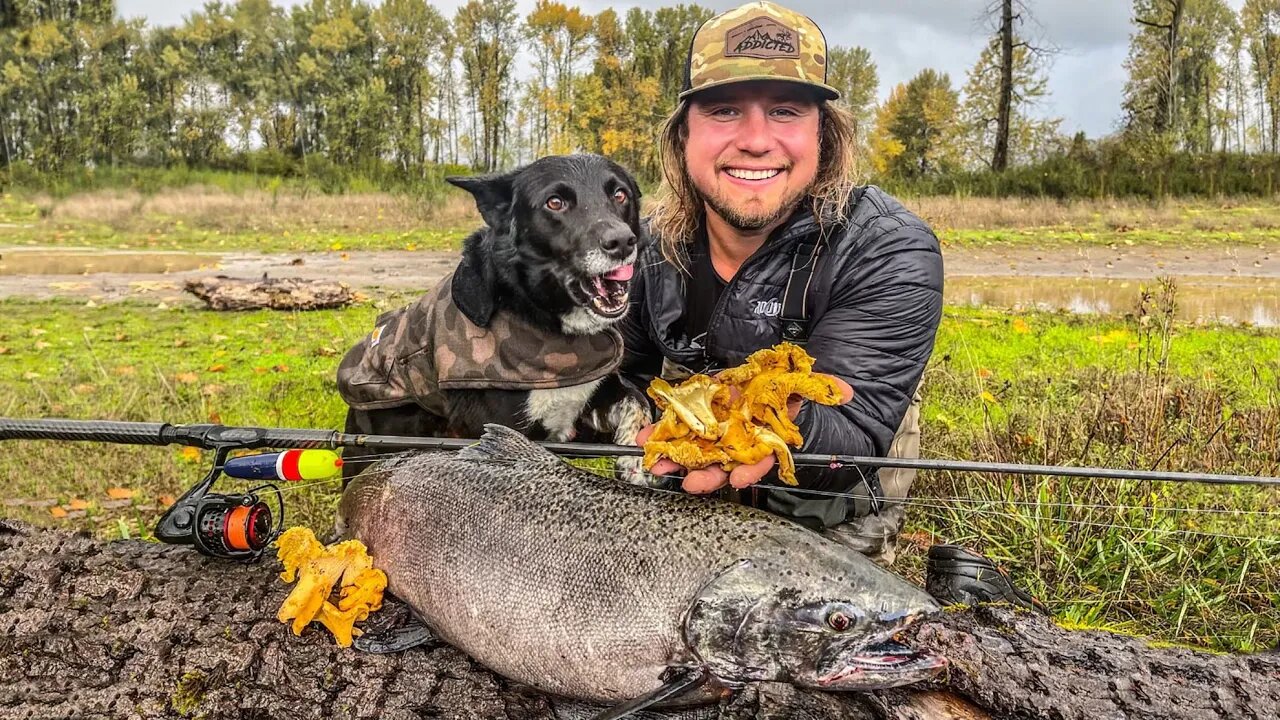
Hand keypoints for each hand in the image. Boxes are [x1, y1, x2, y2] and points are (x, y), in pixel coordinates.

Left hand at [634, 373, 852, 494]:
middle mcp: (741, 437)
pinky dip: (663, 432)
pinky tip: (647, 438)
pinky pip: (680, 427)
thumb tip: (845, 391)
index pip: (760, 457)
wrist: (771, 369)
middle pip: (724, 462)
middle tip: (690, 481)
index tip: (738, 477)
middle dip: (707, 474)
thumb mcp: (806, 382)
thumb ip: (823, 387)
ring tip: (659, 464)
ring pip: (697, 450)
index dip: (750, 469)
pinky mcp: (700, 414)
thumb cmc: (786, 383)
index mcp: (766, 434)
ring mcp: (718, 429)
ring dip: (677, 458)